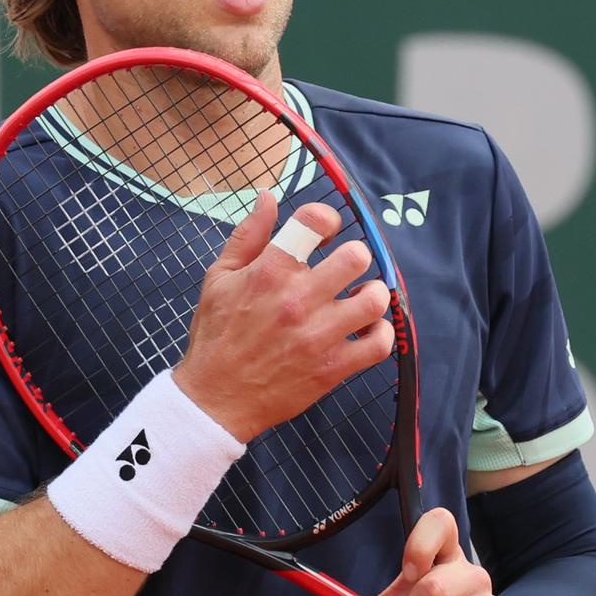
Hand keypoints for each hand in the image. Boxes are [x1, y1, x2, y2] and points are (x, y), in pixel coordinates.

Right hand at [173, 193, 393, 440]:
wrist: (215, 398)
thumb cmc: (217, 335)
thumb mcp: (219, 278)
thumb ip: (247, 236)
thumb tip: (268, 197)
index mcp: (269, 272)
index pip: (316, 221)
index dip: (327, 221)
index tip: (324, 235)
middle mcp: (298, 300)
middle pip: (356, 257)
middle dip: (352, 258)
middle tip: (342, 272)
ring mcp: (319, 335)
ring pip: (374, 300)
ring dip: (370, 295)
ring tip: (356, 300)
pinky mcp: (333, 368)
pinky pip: (379, 343)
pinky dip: (378, 334)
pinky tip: (362, 331)